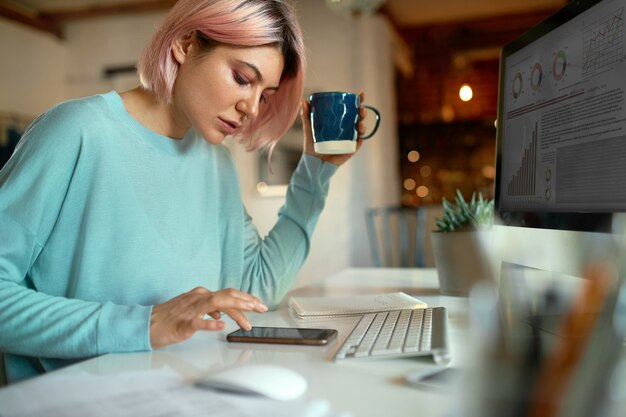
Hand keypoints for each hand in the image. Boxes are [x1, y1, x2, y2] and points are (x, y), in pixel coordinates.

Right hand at [150, 287, 266, 348]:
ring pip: (217, 304)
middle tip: (261, 308)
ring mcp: (190, 309)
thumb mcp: (193, 309)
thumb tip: (223, 314)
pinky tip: (221, 325)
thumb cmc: (170, 318)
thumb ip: (209, 309)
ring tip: (248, 317)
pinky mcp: (183, 323)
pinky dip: (211, 322)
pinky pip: (198, 321)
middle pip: (227, 296)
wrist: (147, 324)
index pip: (228, 294)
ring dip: (235, 309)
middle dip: (247, 301)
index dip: (246, 299)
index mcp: (201, 294)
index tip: (258, 305)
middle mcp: (198, 298)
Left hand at [302, 91, 368, 165]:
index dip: (358, 101)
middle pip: (359, 117)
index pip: (352, 108)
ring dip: (363, 125)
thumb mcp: (309, 127)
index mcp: (341, 120)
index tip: (361, 94)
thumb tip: (303, 100)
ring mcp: (350, 139)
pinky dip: (360, 141)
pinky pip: (358, 144)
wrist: (313, 161)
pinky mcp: (350, 149)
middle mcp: (347, 128)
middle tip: (361, 110)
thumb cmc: (312, 144)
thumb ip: (306, 115)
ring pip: (361, 130)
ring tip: (360, 124)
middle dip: (363, 112)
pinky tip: (359, 139)